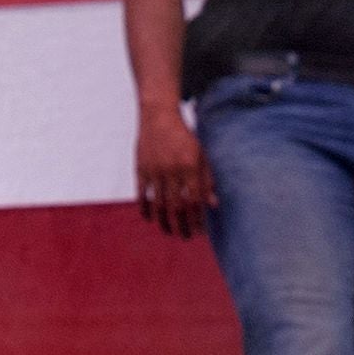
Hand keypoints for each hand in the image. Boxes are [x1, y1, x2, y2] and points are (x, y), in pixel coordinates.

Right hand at [136, 107, 214, 240]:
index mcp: (189, 167)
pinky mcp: (140, 169)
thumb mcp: (201, 155)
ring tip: (169, 232)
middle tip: (185, 237)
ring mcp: (154, 170)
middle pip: (176, 207)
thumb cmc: (184, 138)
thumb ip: (207, 180)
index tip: (199, 232)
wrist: (159, 117)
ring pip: (159, 204)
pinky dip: (145, 208)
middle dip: (181, 226)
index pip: (194, 201)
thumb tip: (213, 205)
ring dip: (164, 221)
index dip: (197, 220)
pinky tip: (149, 218)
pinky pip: (142, 194)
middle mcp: (171, 170)